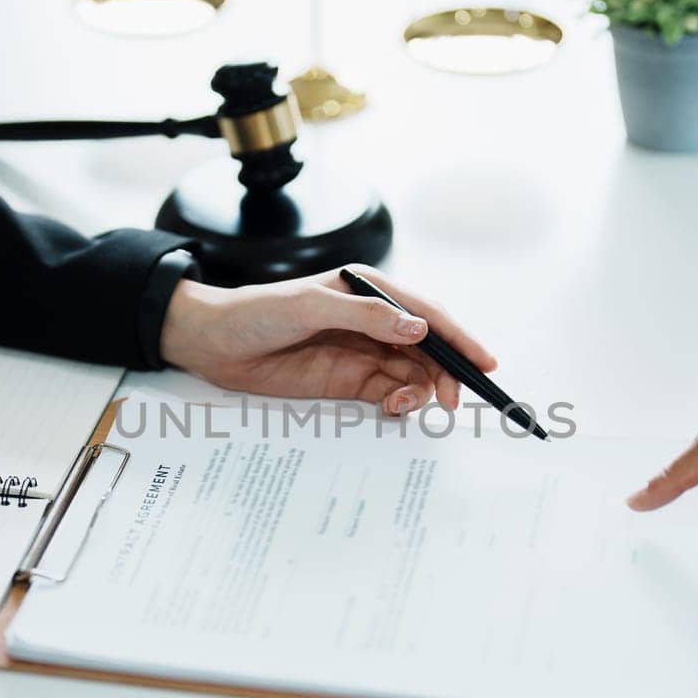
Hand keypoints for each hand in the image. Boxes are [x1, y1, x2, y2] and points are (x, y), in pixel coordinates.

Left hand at [158, 264, 497, 413]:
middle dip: (446, 372)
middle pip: (427, 347)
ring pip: (413, 372)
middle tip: (453, 400)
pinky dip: (401, 402)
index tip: (483, 361)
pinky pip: (389, 392)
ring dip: (423, 390)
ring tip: (412, 404)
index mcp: (369, 289)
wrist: (214, 343)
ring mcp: (362, 350)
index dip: (459, 337)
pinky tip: (395, 408)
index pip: (426, 313)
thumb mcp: (311, 307)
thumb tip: (417, 329)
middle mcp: (373, 319)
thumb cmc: (257, 312)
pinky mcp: (348, 379)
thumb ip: (366, 317)